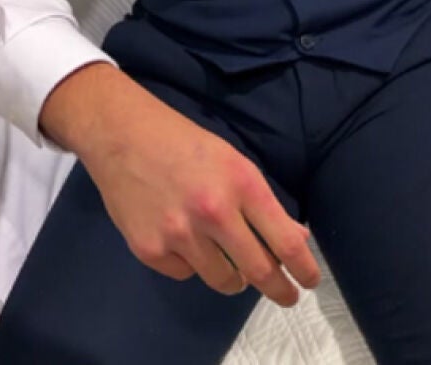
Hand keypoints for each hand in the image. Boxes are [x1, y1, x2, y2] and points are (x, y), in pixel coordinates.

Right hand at [40, 63, 322, 305]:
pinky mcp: (149, 250)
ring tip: (230, 262)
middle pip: (258, 271)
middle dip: (279, 290)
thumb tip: (295, 239)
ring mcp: (178, 234)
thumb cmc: (183, 143)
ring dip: (234, 278)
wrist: (120, 135)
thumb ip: (262, 203)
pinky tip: (182, 238)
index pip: (284, 241)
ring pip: (223, 280)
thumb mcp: (233, 162)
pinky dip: (192, 264)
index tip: (310, 282)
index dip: (303, 269)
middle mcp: (213, 212)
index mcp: (241, 184)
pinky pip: (186, 274)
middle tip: (286, 296)